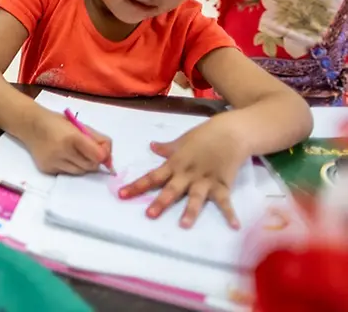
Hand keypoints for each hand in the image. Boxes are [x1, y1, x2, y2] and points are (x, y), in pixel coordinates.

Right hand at [24, 109, 112, 174]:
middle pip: (90, 166)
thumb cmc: (58, 123)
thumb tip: (109, 160)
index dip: (103, 155)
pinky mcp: (47, 169)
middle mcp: (62, 152)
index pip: (98, 156)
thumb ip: (99, 140)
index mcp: (72, 137)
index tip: (101, 152)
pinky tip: (61, 156)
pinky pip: (67, 173)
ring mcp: (53, 162)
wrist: (30, 125)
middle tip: (86, 151)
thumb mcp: (80, 125)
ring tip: (73, 153)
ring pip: (80, 172)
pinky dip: (69, 167)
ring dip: (82, 165)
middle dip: (93, 160)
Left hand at [118, 116, 245, 228]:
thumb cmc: (204, 135)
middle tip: (149, 215)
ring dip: (190, 211)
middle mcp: (187, 174)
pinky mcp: (223, 184)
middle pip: (171, 189)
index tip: (122, 194)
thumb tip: (150, 146)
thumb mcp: (182, 140)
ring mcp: (205, 180)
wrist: (230, 132)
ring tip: (183, 225)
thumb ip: (166, 148)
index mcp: (175, 164)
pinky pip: (225, 201)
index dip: (137, 186)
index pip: (152, 176)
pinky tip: (235, 226)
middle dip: (160, 202)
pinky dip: (230, 214)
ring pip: (195, 197)